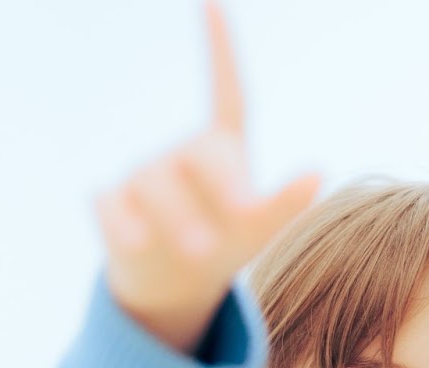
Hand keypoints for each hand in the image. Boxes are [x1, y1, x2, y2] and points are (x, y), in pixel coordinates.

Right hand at [93, 0, 319, 354]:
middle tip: (244, 211)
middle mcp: (180, 154)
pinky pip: (112, 209)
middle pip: (198, 155)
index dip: (220, 49)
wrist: (176, 279)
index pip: (226, 92)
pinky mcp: (111, 204)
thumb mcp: (260, 229)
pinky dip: (124, 226)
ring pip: (156, 187)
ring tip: (201, 252)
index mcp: (221, 148)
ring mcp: (143, 176)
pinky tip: (136, 242)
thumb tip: (318, 175)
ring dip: (179, 219)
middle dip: (222, 182)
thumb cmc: (227, 242)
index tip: (212, 2)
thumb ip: (285, 204)